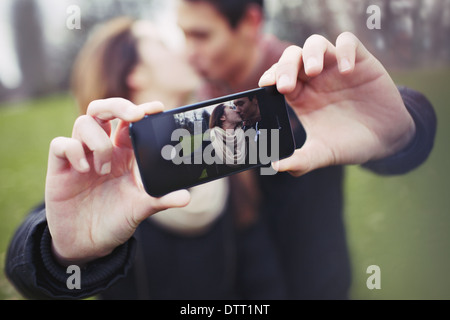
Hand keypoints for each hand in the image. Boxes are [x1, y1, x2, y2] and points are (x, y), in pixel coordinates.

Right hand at [45, 99, 190, 265]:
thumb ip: (161, 200)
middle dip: (118, 106)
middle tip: (134, 116)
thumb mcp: (141, 210)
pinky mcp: (60, 168)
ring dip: (98, 141)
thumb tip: (186, 197)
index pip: (130, 122)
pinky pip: (60, 144)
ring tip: (104, 170)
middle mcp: (102, 150)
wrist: (88, 244)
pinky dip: (73, 151)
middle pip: (103, 110)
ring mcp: (80, 157)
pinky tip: (84, 170)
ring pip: (84, 123)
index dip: (141, 110)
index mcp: (125, 154)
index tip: (156, 108)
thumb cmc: (116, 220)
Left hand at [259, 32, 415, 176]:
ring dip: (311, 53)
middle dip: (285, 66)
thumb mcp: (323, 154)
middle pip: (292, 57)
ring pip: (316, 44)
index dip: (270, 77)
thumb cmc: (350, 143)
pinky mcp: (360, 61)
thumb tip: (276, 167)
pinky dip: (345, 50)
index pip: (277, 78)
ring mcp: (336, 68)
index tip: (265, 86)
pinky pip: (348, 42)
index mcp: (300, 96)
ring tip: (314, 71)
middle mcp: (315, 79)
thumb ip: (301, 161)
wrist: (386, 140)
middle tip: (286, 85)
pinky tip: (347, 70)